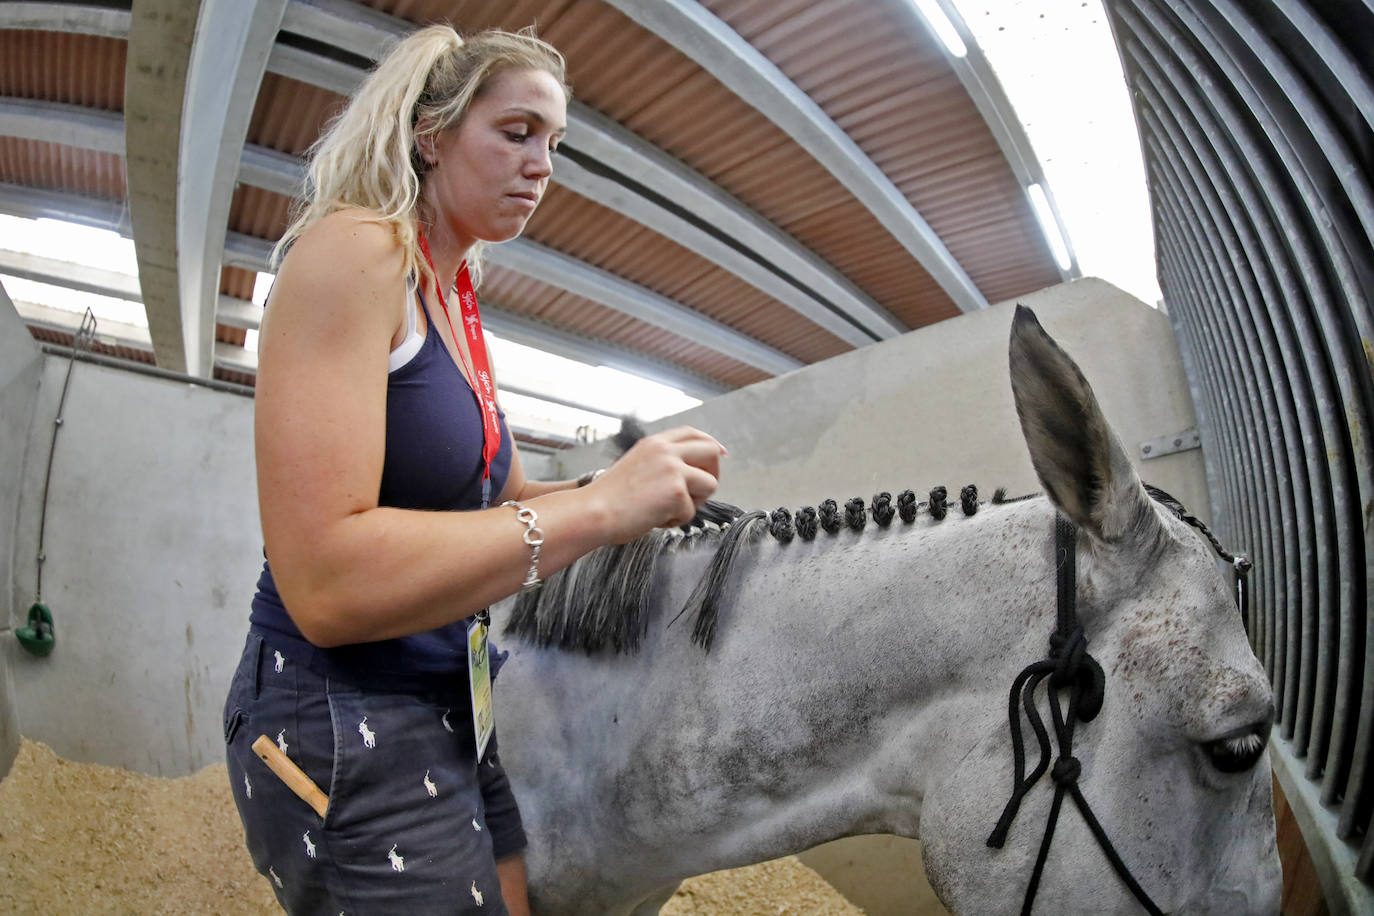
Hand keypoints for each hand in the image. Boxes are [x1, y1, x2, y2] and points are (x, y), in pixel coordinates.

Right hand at [589, 426, 725, 542]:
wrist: (593, 512)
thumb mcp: (635, 465)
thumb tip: (690, 472)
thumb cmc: (609, 498)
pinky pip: (691, 511)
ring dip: (694, 502)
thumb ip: (661, 462)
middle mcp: (666, 451)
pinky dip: (675, 520)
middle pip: (711, 451)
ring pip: (710, 484)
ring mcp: (673, 470)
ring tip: (667, 510)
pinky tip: (654, 518)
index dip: (710, 443)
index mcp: (654, 443)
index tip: (720, 454)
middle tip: (700, 492)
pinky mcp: (676, 492)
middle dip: (713, 472)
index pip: (692, 433)